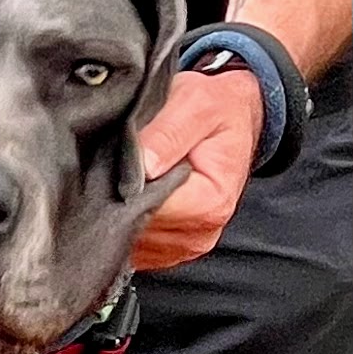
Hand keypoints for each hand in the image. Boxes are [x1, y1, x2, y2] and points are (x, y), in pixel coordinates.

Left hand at [132, 66, 262, 269]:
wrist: (235, 119)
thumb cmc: (218, 110)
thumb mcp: (197, 104)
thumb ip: (169, 133)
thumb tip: (142, 164)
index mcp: (211, 203)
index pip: (147, 208)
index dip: (124, 185)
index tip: (118, 159)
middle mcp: (200, 233)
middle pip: (135, 228)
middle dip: (118, 197)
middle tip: (118, 161)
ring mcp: (184, 246)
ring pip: (129, 239)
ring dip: (119, 209)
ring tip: (130, 174)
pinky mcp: (169, 249)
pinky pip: (133, 244)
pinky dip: (124, 220)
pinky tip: (132, 193)